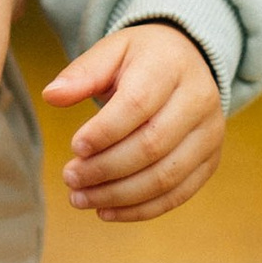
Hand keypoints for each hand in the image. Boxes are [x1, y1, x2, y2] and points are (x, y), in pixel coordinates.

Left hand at [46, 20, 224, 222]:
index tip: (74, 147)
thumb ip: (81, 73)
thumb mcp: (111, 51)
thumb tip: (51, 96)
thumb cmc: (142, 59)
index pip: (138, 105)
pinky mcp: (210, 161)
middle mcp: (199, 100)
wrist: (187, 63)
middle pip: (151, 146)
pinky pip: (178, 194)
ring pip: (165, 177)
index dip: (104, 132)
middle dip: (105, 169)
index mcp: (170, 67)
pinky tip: (106, 210)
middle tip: (70, 177)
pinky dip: (140, 210)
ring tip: (80, 198)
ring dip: (118, 195)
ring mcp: (209, 134)